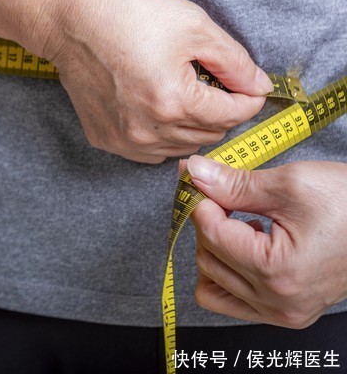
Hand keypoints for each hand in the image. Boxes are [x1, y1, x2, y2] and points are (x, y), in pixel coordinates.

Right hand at [44, 0, 271, 162]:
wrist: (68, 17)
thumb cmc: (126, 12)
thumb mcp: (192, 24)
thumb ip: (234, 61)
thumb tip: (258, 86)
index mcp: (174, 102)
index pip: (233, 115)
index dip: (248, 98)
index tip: (248, 84)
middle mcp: (149, 131)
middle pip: (209, 134)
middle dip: (220, 110)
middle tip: (210, 80)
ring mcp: (123, 140)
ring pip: (181, 146)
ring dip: (192, 124)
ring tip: (181, 90)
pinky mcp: (104, 138)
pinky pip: (149, 151)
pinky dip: (162, 135)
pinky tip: (155, 107)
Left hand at [188, 155, 346, 326]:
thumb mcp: (290, 184)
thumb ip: (233, 183)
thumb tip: (193, 172)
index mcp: (277, 270)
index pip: (209, 232)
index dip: (201, 199)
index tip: (201, 176)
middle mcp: (278, 301)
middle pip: (207, 257)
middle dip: (207, 221)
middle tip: (221, 193)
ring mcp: (283, 312)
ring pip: (212, 284)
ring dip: (214, 248)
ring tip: (239, 221)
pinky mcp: (287, 312)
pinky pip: (233, 300)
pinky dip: (227, 271)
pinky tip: (249, 243)